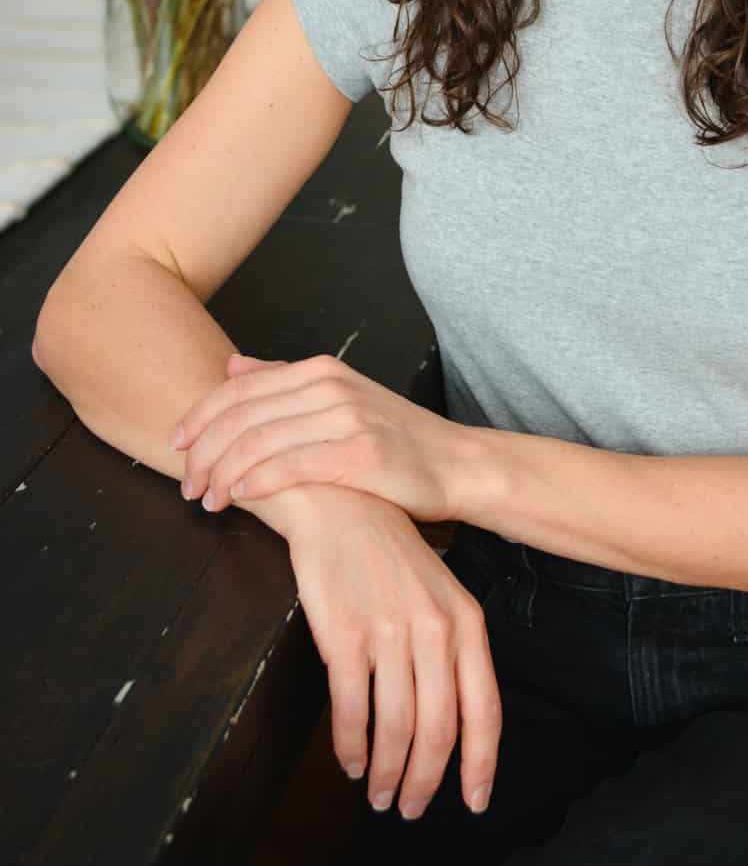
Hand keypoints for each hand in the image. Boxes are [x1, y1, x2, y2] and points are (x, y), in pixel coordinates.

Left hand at [170, 352, 460, 521]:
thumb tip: (233, 364)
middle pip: (241, 415)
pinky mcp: (359, 453)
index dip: (198, 418)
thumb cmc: (395, 439)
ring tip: (208, 500)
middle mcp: (330, 386)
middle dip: (202, 452)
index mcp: (321, 370)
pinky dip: (256, 482)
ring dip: (221, 475)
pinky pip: (291, 466)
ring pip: (258, 442)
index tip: (175, 446)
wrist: (456, 464)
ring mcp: (346, 417)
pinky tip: (240, 497)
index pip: (239, 388)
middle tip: (187, 485)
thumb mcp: (340, 397)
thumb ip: (284, 382)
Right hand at [281, 487, 500, 817]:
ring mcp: (390, 632)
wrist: (342, 507)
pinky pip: (352, 710)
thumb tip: (453, 724)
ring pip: (396, 728)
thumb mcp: (439, 596)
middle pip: (438, 730)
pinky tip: (351, 761)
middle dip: (425, 781)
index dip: (481, 764)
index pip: (484, 710)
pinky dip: (352, 747)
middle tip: (411, 809)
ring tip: (378, 794)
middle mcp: (435, 630)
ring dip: (387, 773)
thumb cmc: (391, 558)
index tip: (475, 802)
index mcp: (466, 623)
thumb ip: (451, 653)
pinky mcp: (345, 635)